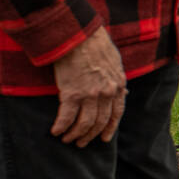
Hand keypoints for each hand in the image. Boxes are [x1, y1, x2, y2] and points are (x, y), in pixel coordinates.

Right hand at [51, 28, 126, 146]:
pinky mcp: (72, 93)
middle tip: (80, 143)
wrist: (79, 36)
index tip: (104, 139)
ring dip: (75, 134)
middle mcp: (107, 93)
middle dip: (90, 135)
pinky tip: (55, 131)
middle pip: (100, 122)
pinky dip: (61, 127)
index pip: (117, 113)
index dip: (110, 128)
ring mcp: (90, 94)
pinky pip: (67, 117)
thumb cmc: (95, 45)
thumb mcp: (115, 62)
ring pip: (84, 123)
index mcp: (118, 84)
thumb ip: (117, 79)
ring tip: (67, 139)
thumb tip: (123, 92)